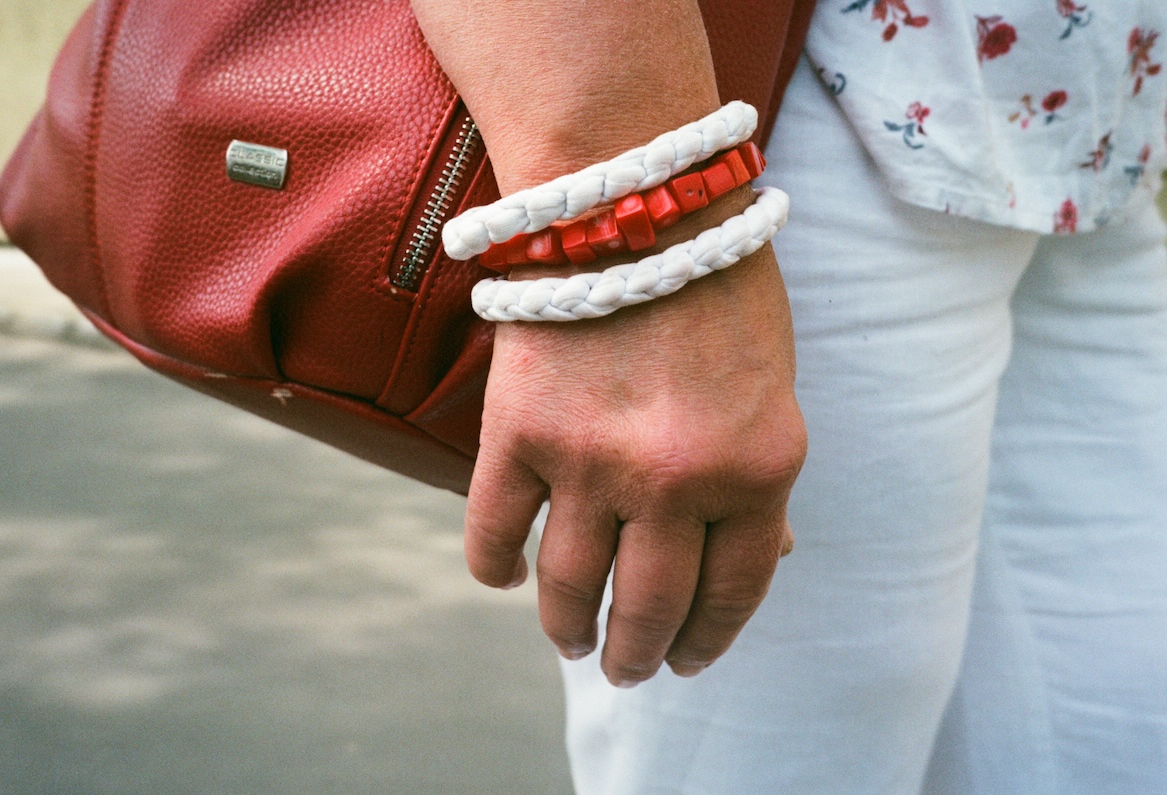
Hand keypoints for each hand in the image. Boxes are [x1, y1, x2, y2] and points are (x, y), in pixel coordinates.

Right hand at [465, 237, 805, 685]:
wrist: (632, 199)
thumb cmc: (715, 287)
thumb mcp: (771, 388)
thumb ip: (759, 479)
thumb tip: (764, 556)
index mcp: (757, 469)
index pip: (734, 590)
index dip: (709, 638)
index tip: (689, 659)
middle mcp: (676, 480)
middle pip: (648, 607)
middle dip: (637, 654)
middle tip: (628, 669)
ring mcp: (591, 461)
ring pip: (569, 586)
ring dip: (568, 629)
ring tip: (572, 642)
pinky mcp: (517, 434)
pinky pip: (495, 532)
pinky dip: (495, 569)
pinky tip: (505, 579)